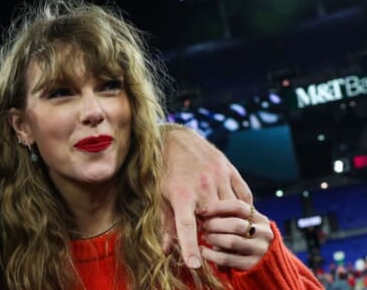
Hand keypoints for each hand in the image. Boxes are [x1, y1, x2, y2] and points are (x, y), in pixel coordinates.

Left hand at [160, 125, 252, 268]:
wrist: (176, 139)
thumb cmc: (165, 171)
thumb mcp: (160, 196)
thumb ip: (166, 224)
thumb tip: (168, 251)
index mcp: (181, 194)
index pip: (186, 227)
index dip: (190, 247)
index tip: (195, 265)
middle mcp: (202, 186)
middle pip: (215, 221)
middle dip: (214, 234)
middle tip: (210, 237)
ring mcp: (219, 177)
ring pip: (233, 210)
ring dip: (230, 222)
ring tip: (223, 226)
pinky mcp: (231, 170)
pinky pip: (244, 197)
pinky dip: (243, 209)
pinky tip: (236, 213)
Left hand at [197, 200, 272, 270]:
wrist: (261, 264)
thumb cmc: (243, 238)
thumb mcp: (242, 224)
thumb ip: (228, 216)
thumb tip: (202, 211)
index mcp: (260, 219)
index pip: (237, 206)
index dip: (216, 207)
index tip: (200, 210)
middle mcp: (263, 233)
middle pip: (235, 224)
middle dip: (213, 224)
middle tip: (202, 226)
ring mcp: (259, 250)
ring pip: (231, 241)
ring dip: (213, 238)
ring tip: (204, 237)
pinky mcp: (252, 265)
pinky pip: (226, 259)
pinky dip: (211, 254)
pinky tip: (203, 251)